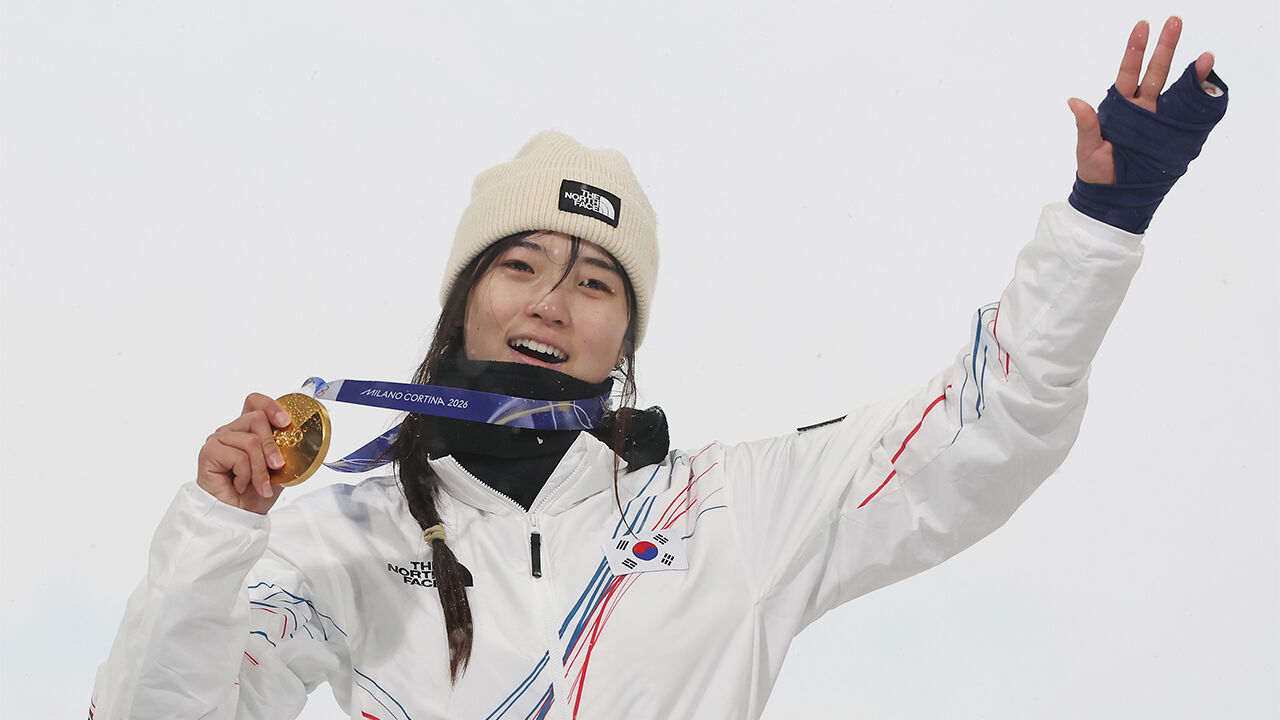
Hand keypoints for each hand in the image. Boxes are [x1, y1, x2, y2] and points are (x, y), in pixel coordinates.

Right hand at [196, 393, 292, 513]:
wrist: (239, 516)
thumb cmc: (255, 492)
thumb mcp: (278, 467)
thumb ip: (284, 449)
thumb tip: (300, 437)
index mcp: (246, 429)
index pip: (254, 401)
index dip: (271, 406)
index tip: (286, 423)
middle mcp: (230, 430)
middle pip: (256, 418)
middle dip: (272, 446)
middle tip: (277, 467)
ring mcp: (218, 440)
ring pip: (250, 441)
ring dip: (260, 468)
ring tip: (260, 485)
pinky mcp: (208, 453)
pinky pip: (238, 456)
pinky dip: (246, 475)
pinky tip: (240, 485)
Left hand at [1068, 17, 1215, 183]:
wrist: (1111, 197)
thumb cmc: (1095, 171)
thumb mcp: (1087, 148)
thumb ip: (1086, 125)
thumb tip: (1073, 101)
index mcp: (1120, 107)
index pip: (1128, 73)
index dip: (1135, 50)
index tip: (1143, 26)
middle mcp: (1141, 109)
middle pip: (1156, 73)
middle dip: (1166, 47)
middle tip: (1175, 21)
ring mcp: (1157, 121)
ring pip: (1175, 90)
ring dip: (1191, 73)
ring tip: (1206, 57)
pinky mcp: (1169, 137)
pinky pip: (1186, 116)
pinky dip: (1199, 102)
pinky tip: (1210, 87)